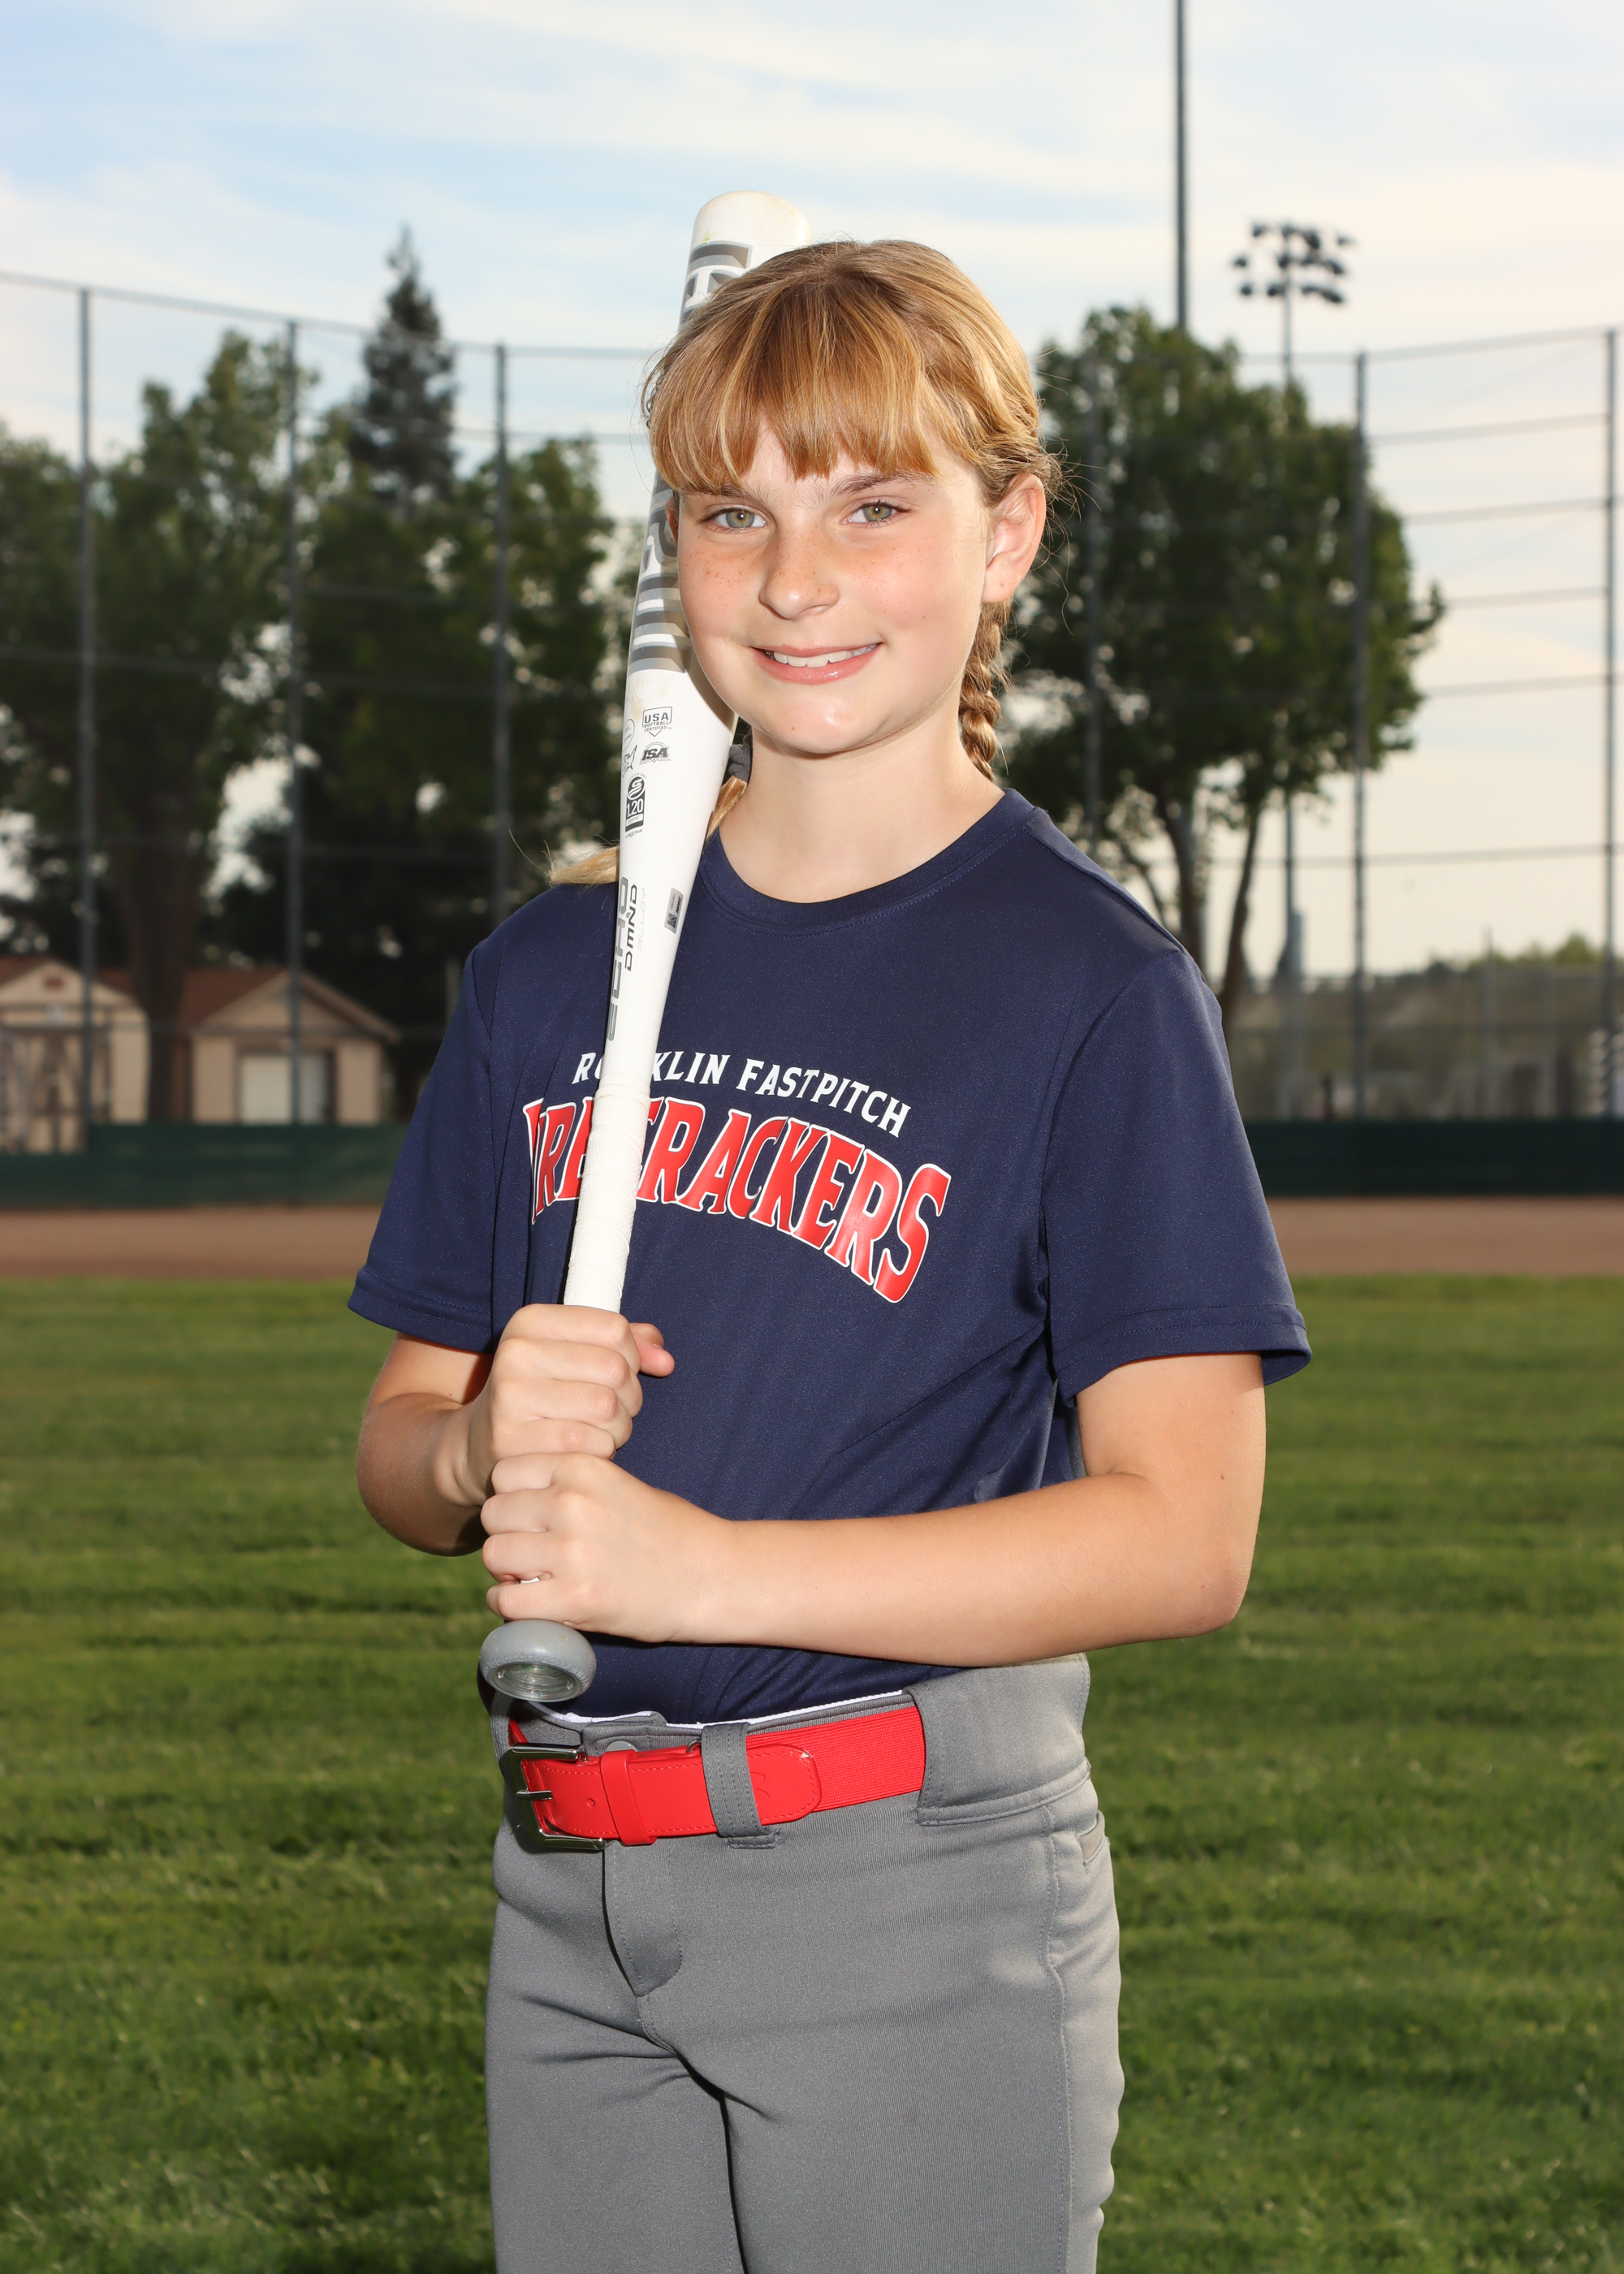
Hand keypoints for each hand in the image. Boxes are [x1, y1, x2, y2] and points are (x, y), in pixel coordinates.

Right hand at [456, 1305, 673, 1506]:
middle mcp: (515, 1353)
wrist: (480, 1443)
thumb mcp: (575, 1354)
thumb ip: (628, 1345)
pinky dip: (602, 1451)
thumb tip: (666, 1361)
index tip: (618, 1373)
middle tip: (616, 1409)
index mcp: (530, 1321)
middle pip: (616, 1369)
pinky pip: (591, 1445)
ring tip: (603, 1430)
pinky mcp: (512, 1442)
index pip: (615, 1329)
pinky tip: (585, 1450)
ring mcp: (509, 1398)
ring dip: (619, 1426)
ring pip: (608, 1409)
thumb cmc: (544, 1392)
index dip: (632, 1356)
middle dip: (630, 1396)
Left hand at [481, 1454, 730, 1643]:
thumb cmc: (668, 1530)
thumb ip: (568, 1486)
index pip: (505, 1472)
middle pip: (494, 1513)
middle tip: (531, 1551)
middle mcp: (572, 1503)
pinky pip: (507, 1600)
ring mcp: (572, 1552)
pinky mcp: (575, 1599)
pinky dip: (510, 1605)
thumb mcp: (617, 1484)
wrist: (713, 1576)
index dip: (512, 1495)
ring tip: (533, 1577)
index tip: (530, 1515)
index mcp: (583, 1466)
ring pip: (494, 1554)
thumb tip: (513, 1506)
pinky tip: (532, 1602)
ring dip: (506, 1570)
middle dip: (506, 1533)